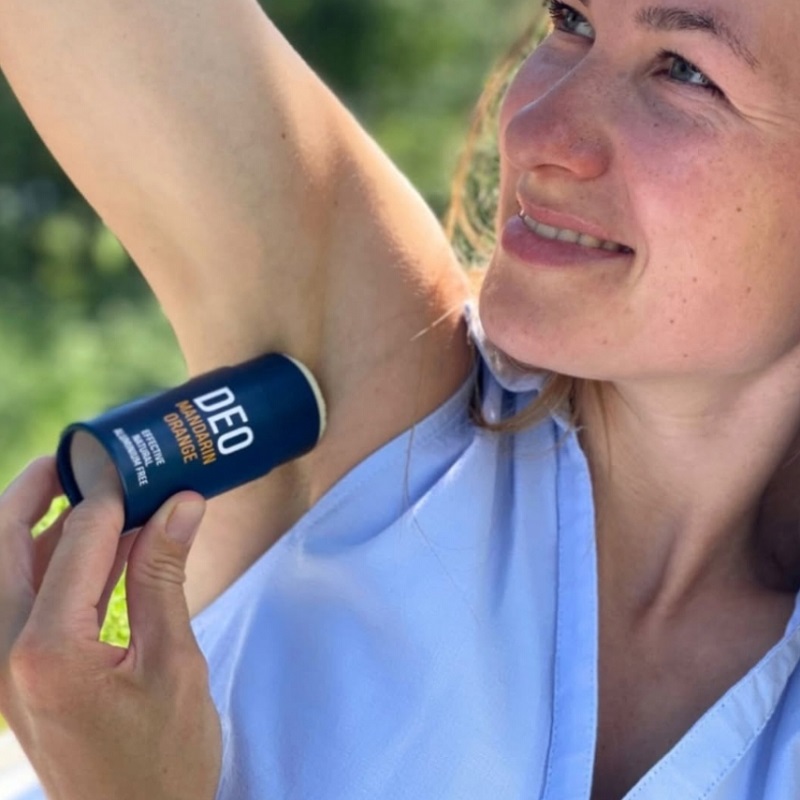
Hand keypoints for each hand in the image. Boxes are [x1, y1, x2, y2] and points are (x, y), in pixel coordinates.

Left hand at [0, 457, 220, 799]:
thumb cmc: (165, 757)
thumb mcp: (175, 662)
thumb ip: (164, 576)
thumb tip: (180, 503)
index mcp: (50, 651)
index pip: (77, 544)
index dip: (109, 497)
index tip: (136, 464)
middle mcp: (8, 657)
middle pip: (2, 550)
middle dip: (31, 494)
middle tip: (71, 457)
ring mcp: (5, 672)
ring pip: (4, 576)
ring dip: (35, 529)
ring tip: (77, 491)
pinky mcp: (18, 680)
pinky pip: (20, 605)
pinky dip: (48, 568)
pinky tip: (92, 549)